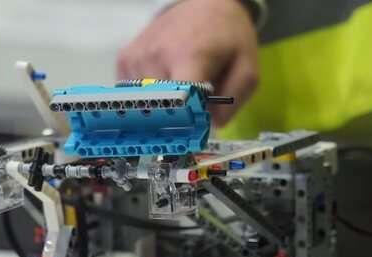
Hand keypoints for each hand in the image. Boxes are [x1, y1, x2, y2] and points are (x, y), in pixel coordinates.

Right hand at [117, 0, 258, 126]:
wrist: (204, 3)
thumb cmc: (227, 37)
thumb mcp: (247, 68)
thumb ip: (234, 101)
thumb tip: (209, 126)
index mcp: (189, 58)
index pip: (177, 102)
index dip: (185, 122)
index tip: (192, 130)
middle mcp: (155, 58)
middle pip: (160, 108)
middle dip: (173, 117)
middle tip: (188, 110)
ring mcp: (135, 59)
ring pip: (143, 104)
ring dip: (159, 106)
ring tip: (175, 89)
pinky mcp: (123, 60)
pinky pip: (130, 93)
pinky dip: (145, 96)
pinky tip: (161, 82)